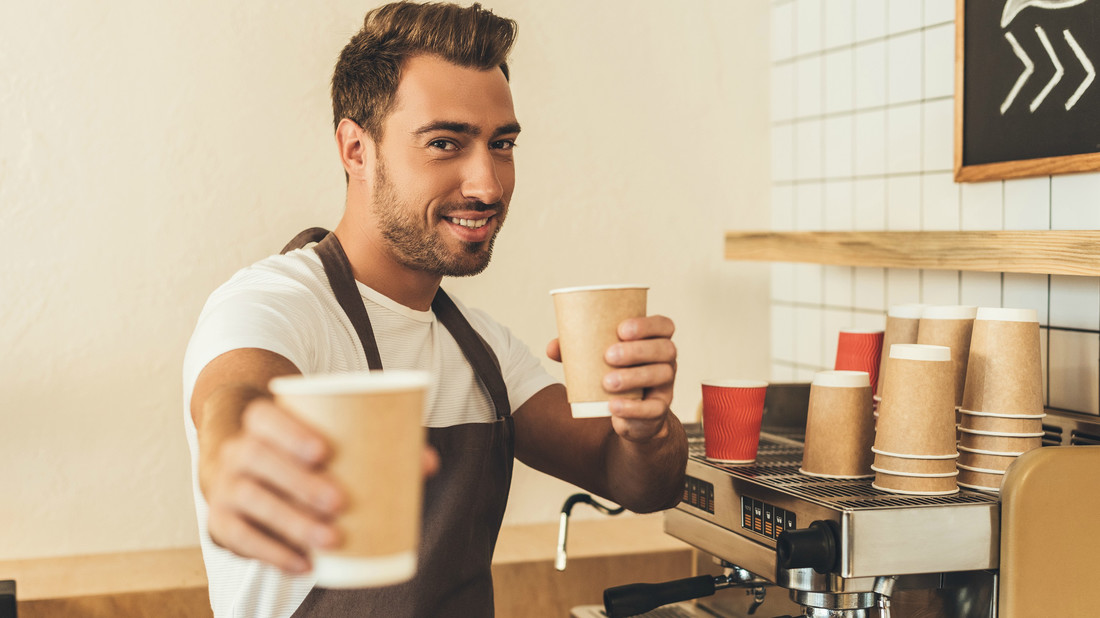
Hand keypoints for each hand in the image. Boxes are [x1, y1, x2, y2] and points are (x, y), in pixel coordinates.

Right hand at [202, 398, 439, 572]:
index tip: (325, 451)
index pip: (265, 418)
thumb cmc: (299, 451)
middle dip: (300, 483)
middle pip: (260, 462)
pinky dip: (272, 554)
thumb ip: (375, 443)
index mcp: (260, 422)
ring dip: (292, 522)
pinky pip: (241, 539)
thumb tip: (429, 463)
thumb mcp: (323, 436)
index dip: (290, 432)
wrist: (240, 467)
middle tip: (340, 502)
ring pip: (252, 502)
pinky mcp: (222, 524)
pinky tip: (304, 564)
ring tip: (332, 538)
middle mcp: (236, 451)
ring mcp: (223, 489)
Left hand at [547, 315, 676, 442]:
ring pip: (661, 375)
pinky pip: (654, 408)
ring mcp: (666, 386)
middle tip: (608, 356)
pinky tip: (613, 406)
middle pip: (665, 349)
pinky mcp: (659, 410)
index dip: (647, 325)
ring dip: (634, 377)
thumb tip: (552, 347)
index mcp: (654, 341)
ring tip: (607, 382)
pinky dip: (633, 408)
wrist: (627, 415)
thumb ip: (576, 350)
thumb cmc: (614, 375)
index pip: (664, 326)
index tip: (621, 329)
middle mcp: (666, 360)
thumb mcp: (598, 361)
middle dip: (637, 350)